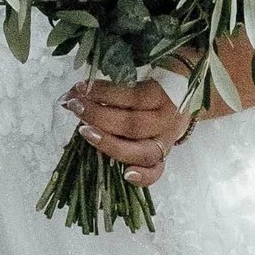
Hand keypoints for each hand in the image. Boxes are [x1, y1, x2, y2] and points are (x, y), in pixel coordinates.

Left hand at [66, 78, 193, 189]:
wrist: (183, 96)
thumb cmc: (154, 85)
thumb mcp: (139, 77)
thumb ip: (111, 85)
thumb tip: (71, 95)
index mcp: (164, 95)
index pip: (133, 96)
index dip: (105, 93)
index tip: (81, 88)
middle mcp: (167, 120)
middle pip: (133, 125)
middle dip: (99, 116)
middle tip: (76, 107)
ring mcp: (166, 141)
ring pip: (141, 151)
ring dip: (109, 143)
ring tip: (85, 132)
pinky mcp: (163, 157)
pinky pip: (156, 172)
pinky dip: (143, 176)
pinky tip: (125, 175)